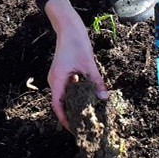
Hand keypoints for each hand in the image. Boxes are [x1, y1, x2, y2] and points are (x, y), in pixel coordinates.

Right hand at [44, 0, 107, 129]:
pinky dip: (75, 94)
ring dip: (73, 104)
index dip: (63, 118)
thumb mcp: (89, 64)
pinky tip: (87, 98)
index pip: (57, 105)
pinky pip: (67, 87)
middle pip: (60, 102)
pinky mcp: (62, 73)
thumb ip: (96, 82)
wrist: (69, 28)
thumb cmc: (76, 44)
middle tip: (82, 125)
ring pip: (64, 95)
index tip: (72, 129)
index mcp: (57, 79)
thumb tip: (104, 98)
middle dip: (69, 114)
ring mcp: (57, 76)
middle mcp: (54, 79)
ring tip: (85, 114)